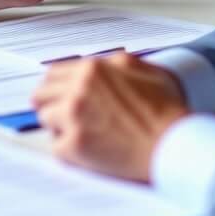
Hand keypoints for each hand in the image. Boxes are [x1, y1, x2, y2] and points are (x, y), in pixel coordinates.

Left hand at [32, 53, 188, 181]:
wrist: (173, 142)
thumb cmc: (164, 108)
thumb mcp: (139, 68)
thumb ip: (111, 64)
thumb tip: (96, 66)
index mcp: (92, 69)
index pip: (53, 73)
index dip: (56, 87)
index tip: (58, 96)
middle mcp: (78, 89)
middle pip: (41, 95)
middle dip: (52, 104)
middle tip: (65, 116)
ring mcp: (74, 117)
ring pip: (46, 119)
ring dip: (60, 127)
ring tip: (84, 134)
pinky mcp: (75, 146)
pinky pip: (56, 147)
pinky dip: (70, 150)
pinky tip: (90, 150)